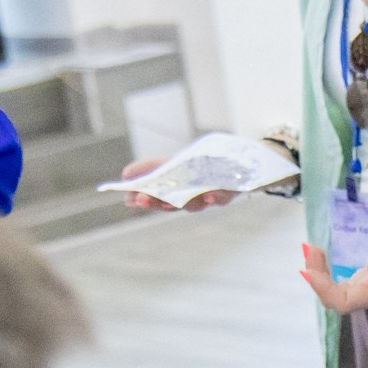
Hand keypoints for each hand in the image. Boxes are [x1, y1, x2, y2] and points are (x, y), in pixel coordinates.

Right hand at [116, 158, 235, 211]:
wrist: (241, 163)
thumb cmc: (203, 165)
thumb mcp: (177, 162)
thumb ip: (153, 169)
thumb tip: (126, 175)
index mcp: (177, 193)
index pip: (158, 200)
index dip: (145, 200)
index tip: (131, 198)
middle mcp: (192, 199)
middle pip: (172, 205)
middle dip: (156, 202)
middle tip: (141, 199)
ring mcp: (209, 198)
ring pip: (195, 205)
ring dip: (183, 202)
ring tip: (172, 199)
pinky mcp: (228, 194)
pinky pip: (221, 199)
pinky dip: (214, 198)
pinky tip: (209, 196)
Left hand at [299, 207, 367, 312]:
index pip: (342, 302)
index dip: (323, 289)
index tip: (311, 267)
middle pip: (335, 299)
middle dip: (317, 278)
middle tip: (309, 249)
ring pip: (336, 293)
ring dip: (319, 275)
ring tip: (312, 250)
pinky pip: (341, 285)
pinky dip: (327, 273)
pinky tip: (320, 256)